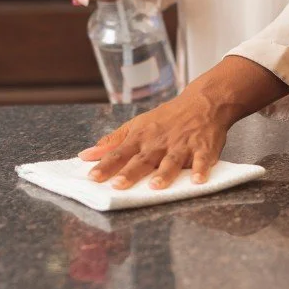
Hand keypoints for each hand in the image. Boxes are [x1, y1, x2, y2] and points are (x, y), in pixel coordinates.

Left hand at [79, 91, 231, 189]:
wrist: (201, 102)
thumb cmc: (166, 118)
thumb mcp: (136, 125)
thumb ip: (112, 142)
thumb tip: (85, 155)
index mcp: (141, 138)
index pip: (119, 153)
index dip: (105, 166)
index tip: (92, 178)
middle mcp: (159, 143)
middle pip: (143, 160)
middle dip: (130, 172)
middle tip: (117, 185)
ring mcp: (181, 146)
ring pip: (171, 161)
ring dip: (164, 173)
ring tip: (155, 186)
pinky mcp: (203, 148)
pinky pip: (202, 160)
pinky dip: (201, 169)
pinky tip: (198, 181)